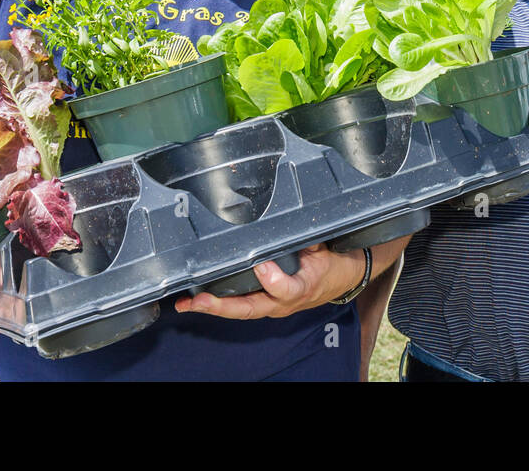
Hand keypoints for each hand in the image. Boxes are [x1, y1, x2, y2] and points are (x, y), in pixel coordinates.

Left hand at [174, 244, 363, 319]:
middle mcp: (284, 302)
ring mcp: (272, 306)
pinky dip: (217, 305)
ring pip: (240, 311)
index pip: (285, 289)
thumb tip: (291, 216)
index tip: (261, 264)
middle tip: (199, 301)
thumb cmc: (332, 264)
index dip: (271, 278)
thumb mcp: (325, 248)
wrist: (342, 280)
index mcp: (302, 287)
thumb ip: (306, 237)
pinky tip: (195, 301)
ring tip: (187, 303)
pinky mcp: (264, 304)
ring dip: (212, 308)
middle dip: (222, 306)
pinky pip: (240, 307)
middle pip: (250, 309)